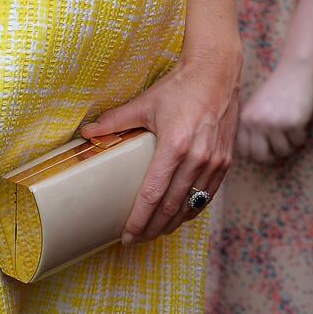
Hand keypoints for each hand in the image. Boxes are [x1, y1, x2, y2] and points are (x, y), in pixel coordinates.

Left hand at [81, 45, 240, 243]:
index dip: (138, 219)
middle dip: (152, 229)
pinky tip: (179, 216)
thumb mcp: (145, 103)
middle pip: (171, 207)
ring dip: (172, 224)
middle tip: (136, 239)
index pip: (153, 194)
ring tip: (154, 233)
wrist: (216, 73)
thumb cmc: (179, 87)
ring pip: (191, 206)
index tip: (126, 235)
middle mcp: (197, 158)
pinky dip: (192, 210)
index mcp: (174, 146)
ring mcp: (214, 162)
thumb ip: (115, 121)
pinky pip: (207, 196)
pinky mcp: (225, 162)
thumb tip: (86, 132)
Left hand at [236, 59, 312, 162]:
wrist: (294, 71)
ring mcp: (274, 123)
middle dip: (272, 155)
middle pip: (261, 156)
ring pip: (282, 152)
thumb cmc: (276, 89)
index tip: (265, 149)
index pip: (244, 150)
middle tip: (280, 146)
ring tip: (290, 129)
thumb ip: (250, 126)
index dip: (255, 153)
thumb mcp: (256, 106)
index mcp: (245, 118)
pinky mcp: (292, 123)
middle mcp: (256, 122)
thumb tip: (249, 154)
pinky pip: (297, 143)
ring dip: (290, 144)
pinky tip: (299, 121)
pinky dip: (300, 136)